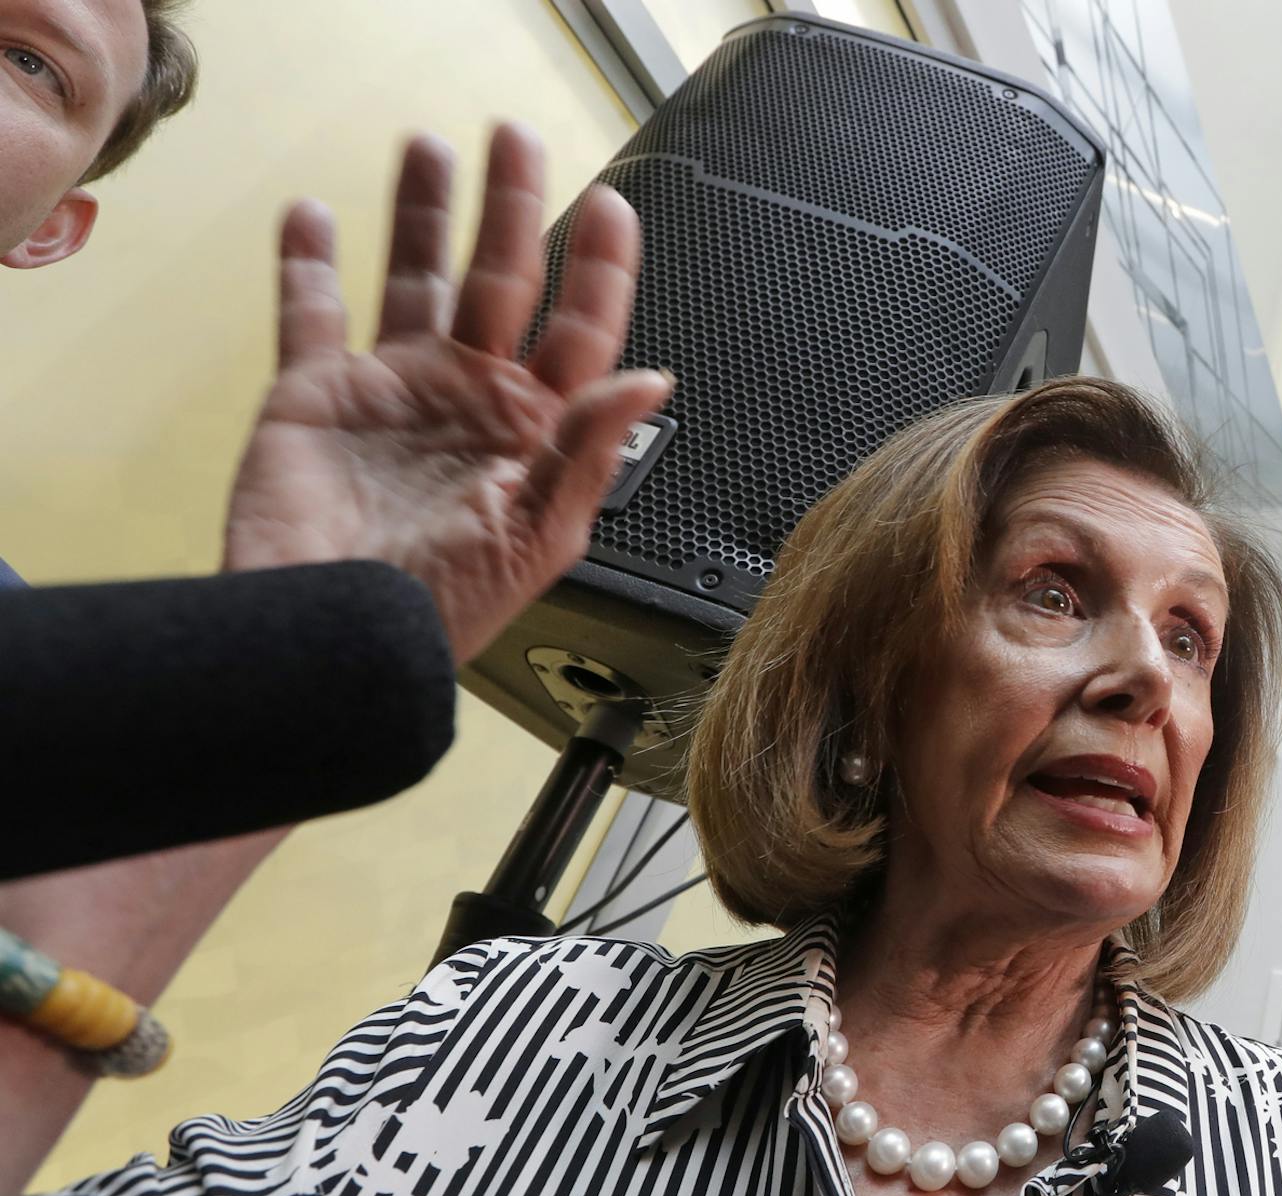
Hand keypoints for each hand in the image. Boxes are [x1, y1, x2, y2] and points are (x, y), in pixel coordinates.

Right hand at [223, 123, 673, 663]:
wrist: (332, 643)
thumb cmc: (440, 615)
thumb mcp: (537, 538)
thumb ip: (590, 452)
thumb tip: (649, 383)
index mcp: (536, 435)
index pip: (582, 333)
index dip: (601, 270)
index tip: (611, 210)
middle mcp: (471, 404)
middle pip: (501, 282)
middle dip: (512, 209)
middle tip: (516, 140)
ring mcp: (397, 394)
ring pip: (415, 278)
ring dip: (421, 214)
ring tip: (429, 149)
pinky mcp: (318, 397)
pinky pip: (313, 314)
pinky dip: (307, 262)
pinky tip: (313, 216)